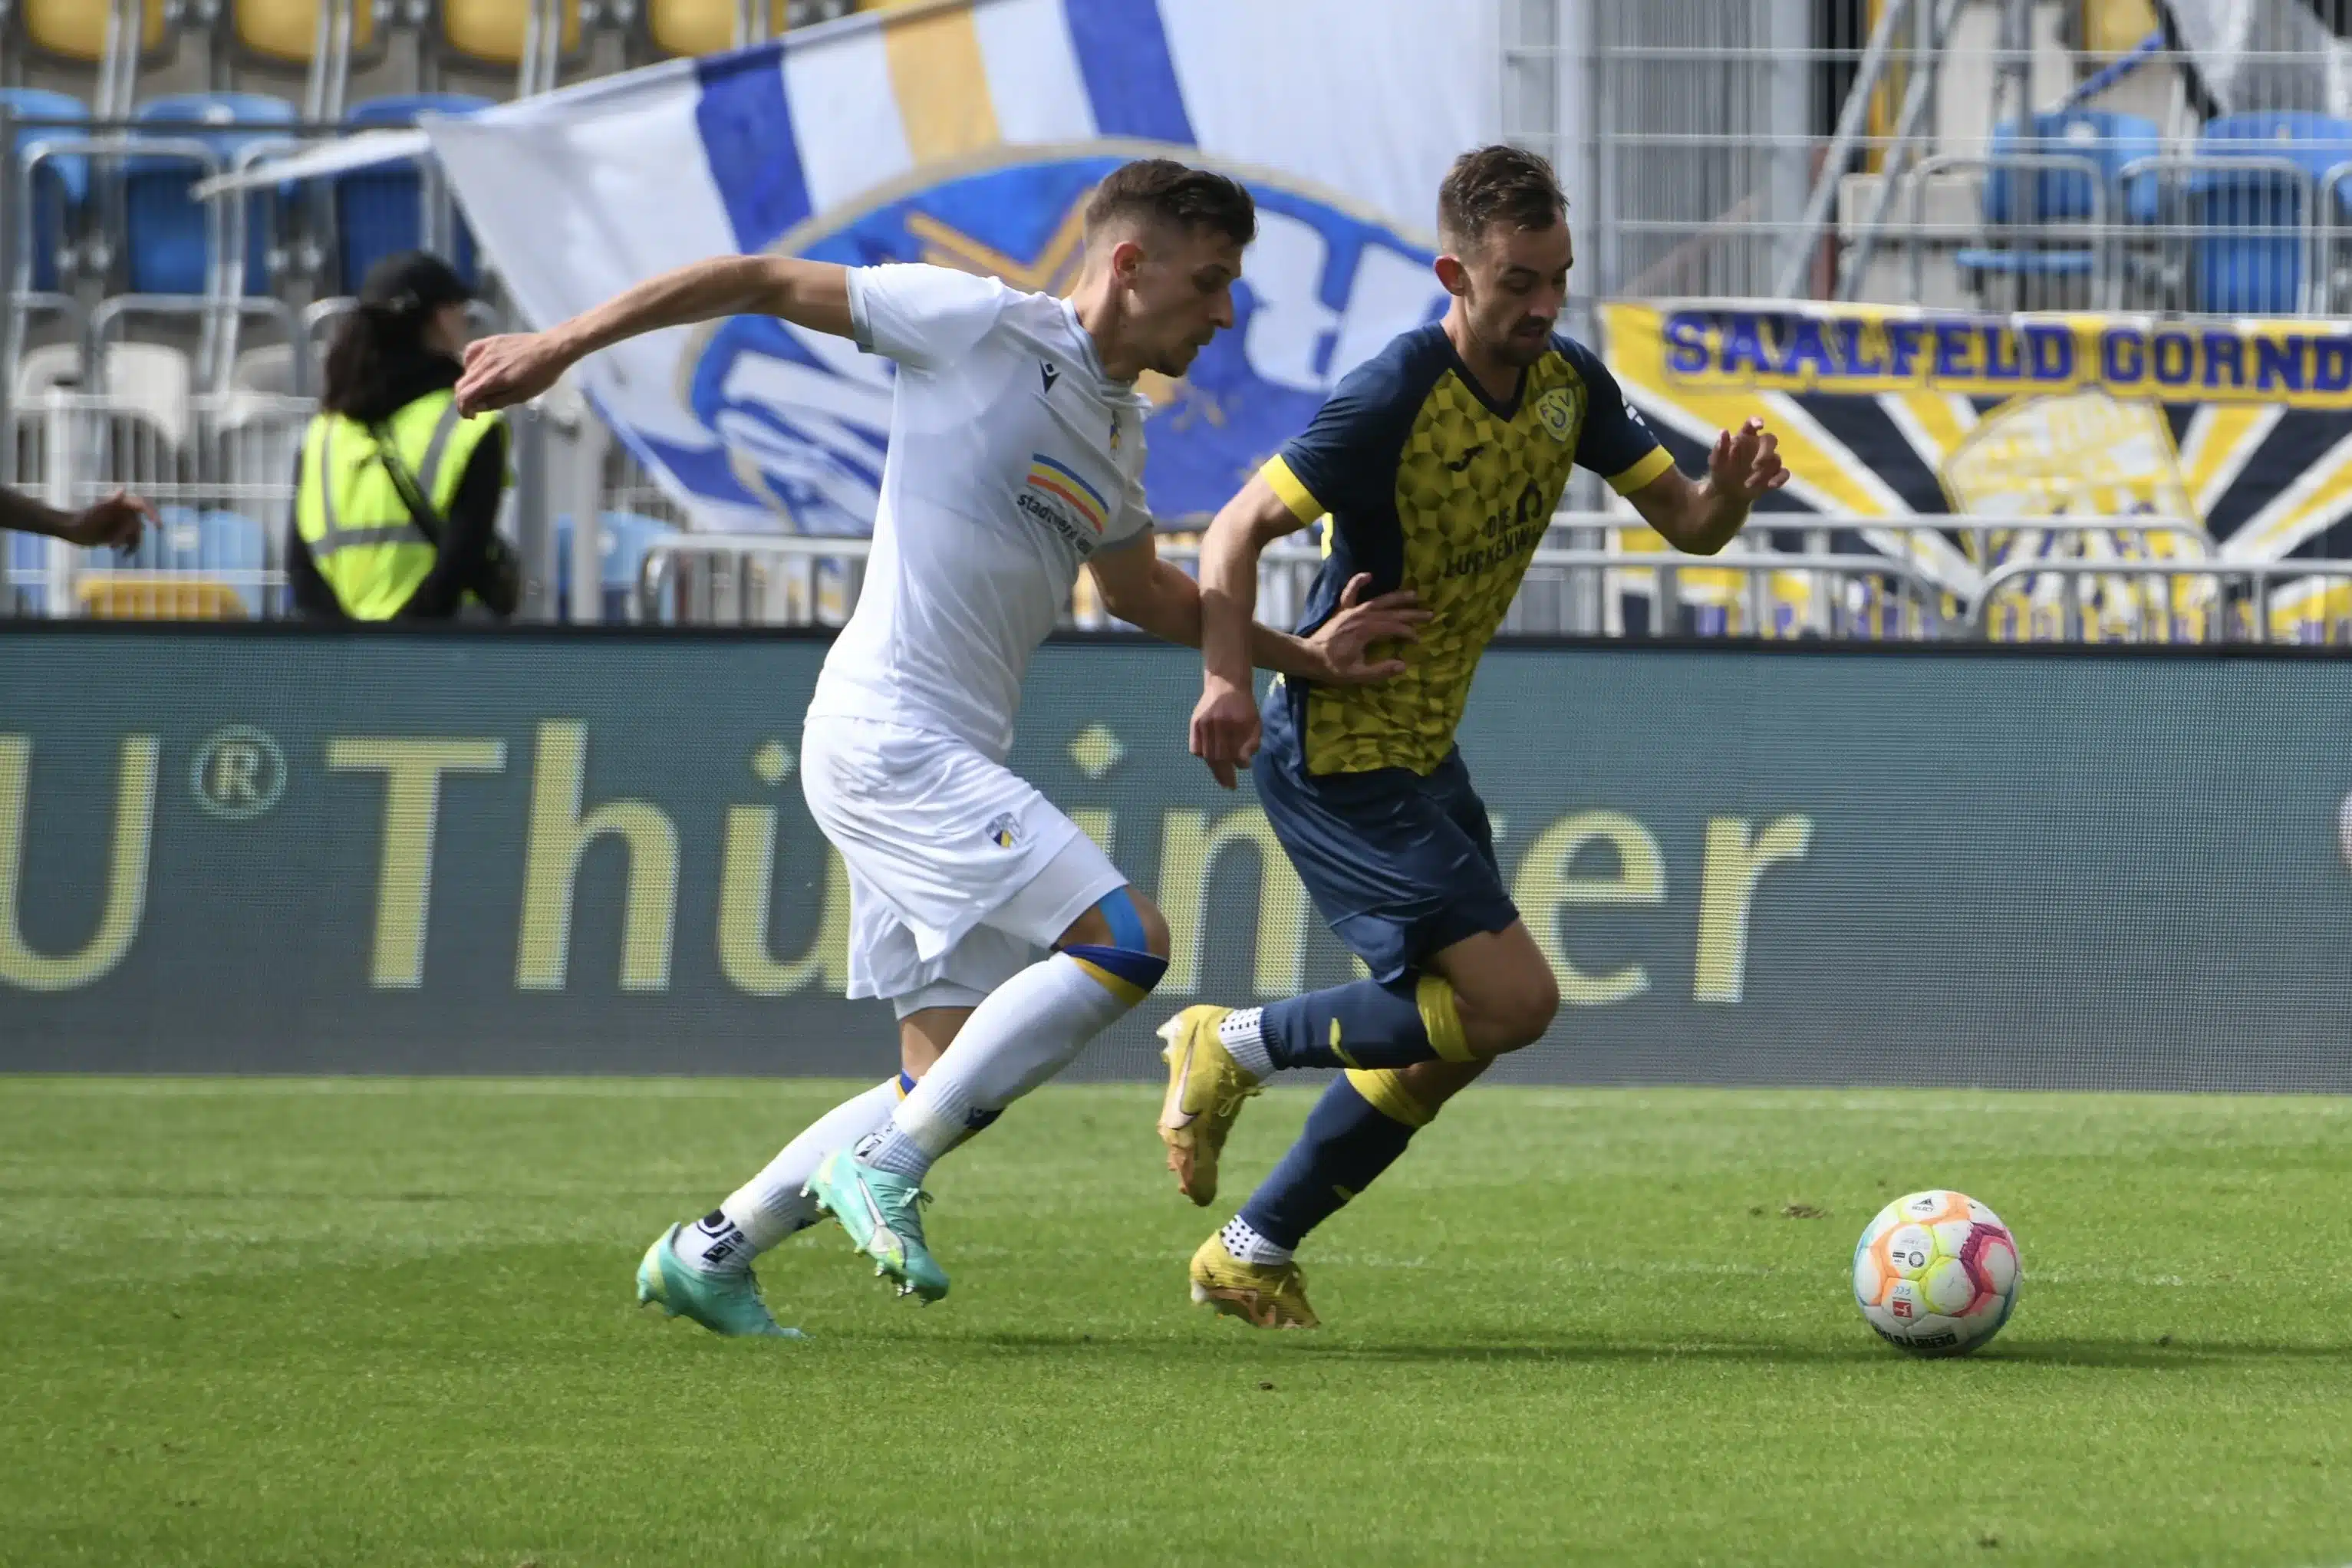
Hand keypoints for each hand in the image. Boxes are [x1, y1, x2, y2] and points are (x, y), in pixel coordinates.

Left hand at [60, 490, 154, 549]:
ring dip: (128, 544)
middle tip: (113, 544)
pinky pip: (132, 542)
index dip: (153, 514)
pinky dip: (129, 548)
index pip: (142, 505)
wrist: (69, 530)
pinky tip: (123, 554)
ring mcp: (122, 524)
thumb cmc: (80, 519)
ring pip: (137, 535)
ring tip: (113, 547)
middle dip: (127, 536)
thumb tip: (123, 490)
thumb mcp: (95, 512)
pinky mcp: (120, 534)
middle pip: (138, 524)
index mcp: (120, 504)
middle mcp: (124, 513)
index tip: (158, 526)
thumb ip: (110, 502)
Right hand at [456, 332, 574, 414]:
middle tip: (474, 407)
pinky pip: (471, 352)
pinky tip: (479, 369)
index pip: (465, 395)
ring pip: (466, 369)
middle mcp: (485, 363)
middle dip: (464, 399)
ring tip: (481, 389)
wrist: (552, 348)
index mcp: (493, 379)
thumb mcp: (522, 395)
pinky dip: (470, 363)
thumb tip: (477, 407)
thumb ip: (497, 401)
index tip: (471, 416)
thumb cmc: (542, 375)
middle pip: (462, 383)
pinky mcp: (490, 340)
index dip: (463, 408)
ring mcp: (486, 349)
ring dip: (468, 383)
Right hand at [1190, 676, 1259, 790]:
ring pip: (1206, 754)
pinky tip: (1211, 760)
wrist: (1226, 683)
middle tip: (1229, 786)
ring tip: (1221, 779)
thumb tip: (1244, 764)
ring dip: (1214, 770)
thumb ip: (1252, 742)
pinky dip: (1203, 756)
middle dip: (1223, 775)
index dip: (1236, 767)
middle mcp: (1215, 724)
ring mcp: (1202, 724)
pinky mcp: (1194, 723)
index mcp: (1233, 724)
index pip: (1232, 754)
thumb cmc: (1244, 705)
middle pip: (1217, 757)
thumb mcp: (1255, 721)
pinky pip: (1196, 748)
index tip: (1240, 773)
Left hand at [1307, 571, 1427, 684]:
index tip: (1417, 639)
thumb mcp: (1357, 674)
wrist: (1308, 657)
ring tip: (1414, 594)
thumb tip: (1403, 665)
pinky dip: (1358, 582)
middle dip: (1411, 614)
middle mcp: (1362, 616)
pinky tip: (1369, 575)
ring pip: (1379, 601)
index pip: (1394, 628)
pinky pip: (1350, 592)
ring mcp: (1352, 611)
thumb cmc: (1332, 667)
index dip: (1408, 633)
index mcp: (1367, 631)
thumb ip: (1380, 671)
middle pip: (1392, 612)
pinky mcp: (1343, 611)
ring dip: (1396, 597)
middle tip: (1429, 613)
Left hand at [1707, 416, 1788, 506]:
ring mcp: (1768, 460)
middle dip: (1765, 452)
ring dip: (1763, 472)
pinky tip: (1771, 485)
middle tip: (1754, 466)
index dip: (1756, 421)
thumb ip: (1720, 447)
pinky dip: (1780, 478)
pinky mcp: (1774, 474)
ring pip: (1776, 459)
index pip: (1752, 424)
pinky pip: (1784, 473)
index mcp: (1744, 437)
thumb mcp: (1716, 462)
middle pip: (1770, 439)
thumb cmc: (1721, 472)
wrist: (1725, 494)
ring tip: (1747, 484)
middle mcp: (1759, 446)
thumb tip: (1724, 431)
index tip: (1759, 425)